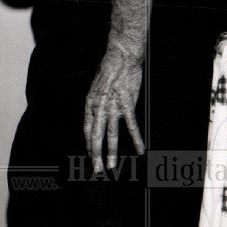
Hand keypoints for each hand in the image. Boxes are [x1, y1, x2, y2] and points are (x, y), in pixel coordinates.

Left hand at [83, 43, 145, 173]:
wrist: (121, 57)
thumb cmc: (110, 69)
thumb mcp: (97, 86)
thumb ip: (98, 102)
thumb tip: (99, 113)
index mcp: (90, 103)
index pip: (87, 129)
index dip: (88, 143)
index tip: (89, 155)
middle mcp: (99, 107)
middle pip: (95, 136)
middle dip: (95, 154)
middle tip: (96, 170)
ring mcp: (113, 106)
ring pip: (110, 134)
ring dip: (111, 152)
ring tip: (112, 166)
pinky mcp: (127, 104)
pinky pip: (131, 126)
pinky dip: (136, 140)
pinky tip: (140, 150)